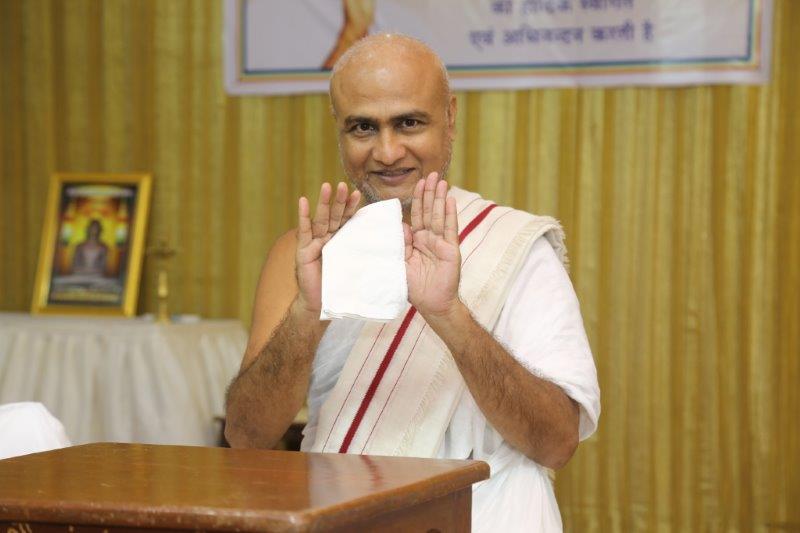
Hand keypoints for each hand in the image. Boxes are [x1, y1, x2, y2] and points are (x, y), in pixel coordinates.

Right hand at [296, 182, 360, 313]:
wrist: (322, 303)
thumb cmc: (342, 286)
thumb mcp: (358, 268)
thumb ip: (370, 255)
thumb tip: (396, 244)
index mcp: (341, 240)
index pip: (347, 220)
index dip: (351, 207)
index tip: (358, 193)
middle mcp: (327, 238)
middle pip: (334, 216)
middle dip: (339, 200)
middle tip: (343, 184)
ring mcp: (314, 243)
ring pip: (321, 220)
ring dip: (324, 203)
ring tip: (327, 186)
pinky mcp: (303, 251)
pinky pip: (304, 232)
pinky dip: (303, 216)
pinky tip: (302, 200)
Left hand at [404, 172, 460, 317]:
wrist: (432, 304)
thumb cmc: (414, 287)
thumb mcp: (400, 263)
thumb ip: (399, 244)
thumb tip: (398, 225)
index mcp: (416, 241)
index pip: (416, 216)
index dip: (417, 199)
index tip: (418, 182)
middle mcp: (429, 239)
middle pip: (429, 211)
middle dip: (429, 192)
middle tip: (431, 174)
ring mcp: (441, 243)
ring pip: (439, 216)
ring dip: (440, 198)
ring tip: (441, 180)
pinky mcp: (451, 249)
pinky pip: (449, 228)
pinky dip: (450, 213)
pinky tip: (450, 199)